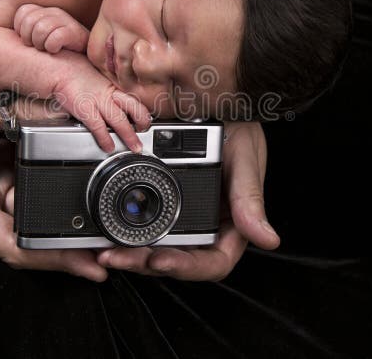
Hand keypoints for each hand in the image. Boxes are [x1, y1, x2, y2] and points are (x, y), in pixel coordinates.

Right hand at [0, 61, 108, 281]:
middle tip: (110, 222)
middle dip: (67, 225)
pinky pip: (24, 166)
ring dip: (57, 187)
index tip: (92, 265)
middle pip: (28, 224)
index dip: (55, 259)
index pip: (15, 244)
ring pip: (30, 193)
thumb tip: (70, 114)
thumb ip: (21, 111)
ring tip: (95, 179)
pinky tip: (68, 151)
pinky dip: (45, 159)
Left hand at [13, 3, 89, 53]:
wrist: (82, 68)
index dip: (20, 29)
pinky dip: (52, 47)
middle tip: (38, 48)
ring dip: (41, 44)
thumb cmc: (55, 54)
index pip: (23, 11)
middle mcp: (56, 12)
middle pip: (29, 21)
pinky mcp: (77, 33)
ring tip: (47, 50)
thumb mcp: (35, 39)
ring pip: (41, 28)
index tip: (29, 41)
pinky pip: (55, 37)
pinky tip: (56, 51)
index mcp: (45, 10)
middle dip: (30, 39)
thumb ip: (22, 30)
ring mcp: (67, 21)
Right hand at [53, 54, 151, 152]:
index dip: (142, 110)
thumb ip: (104, 87)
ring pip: (121, 121)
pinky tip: (109, 147)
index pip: (134, 98)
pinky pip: (99, 128)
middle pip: (135, 108)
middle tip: (144, 131)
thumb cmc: (73, 69)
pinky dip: (106, 139)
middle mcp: (109, 93)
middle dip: (143, 122)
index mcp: (112, 86)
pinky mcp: (86, 110)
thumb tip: (108, 94)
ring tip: (135, 147)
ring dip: (130, 136)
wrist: (59, 69)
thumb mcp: (96, 76)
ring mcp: (99, 101)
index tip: (144, 119)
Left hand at [97, 121, 279, 279]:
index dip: (185, 267)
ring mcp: (179, 218)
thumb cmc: (238, 131)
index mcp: (230, 227)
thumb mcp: (245, 159)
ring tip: (104, 250)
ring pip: (152, 247)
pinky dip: (120, 230)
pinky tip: (102, 231)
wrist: (211, 102)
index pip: (210, 263)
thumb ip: (250, 199)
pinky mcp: (158, 203)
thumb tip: (269, 240)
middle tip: (115, 256)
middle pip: (173, 261)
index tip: (159, 260)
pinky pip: (138, 224)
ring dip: (128, 253)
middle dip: (143, 263)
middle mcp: (203, 228)